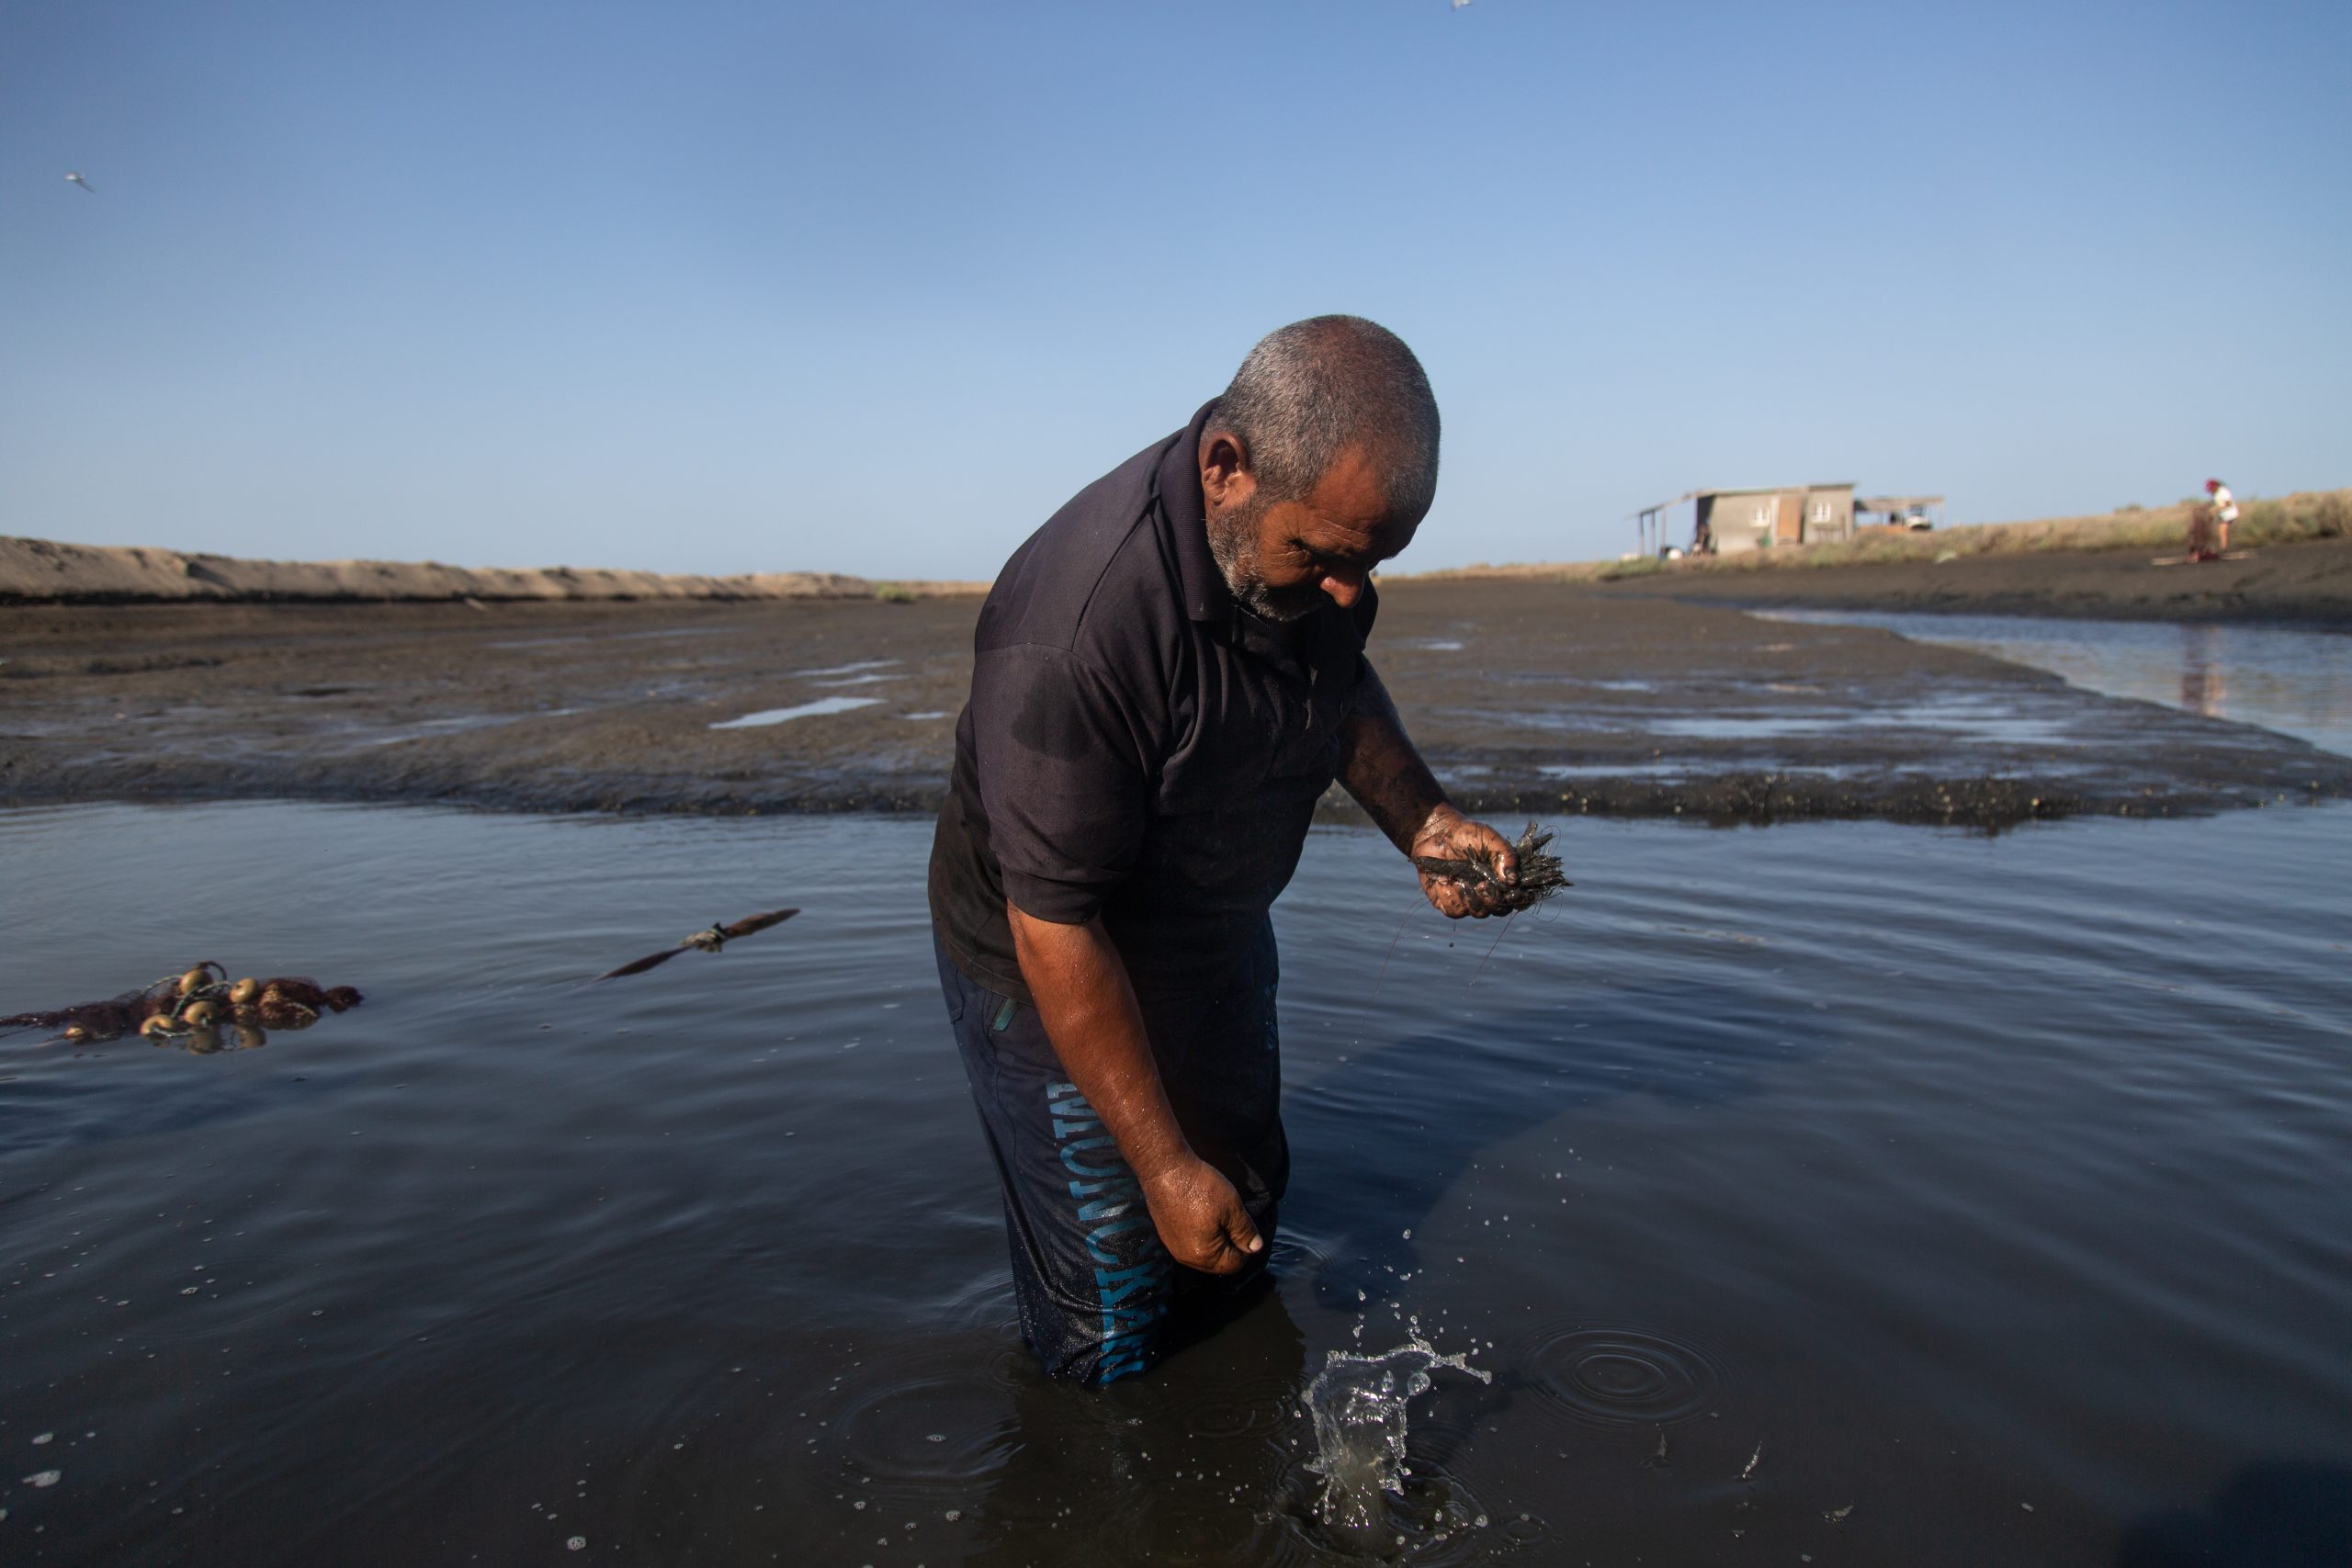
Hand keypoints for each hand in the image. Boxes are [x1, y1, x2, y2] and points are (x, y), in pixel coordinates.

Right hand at [1140, 1154, 1263, 1274]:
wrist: (1164, 1169)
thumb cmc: (1200, 1187)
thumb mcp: (1232, 1207)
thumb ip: (1245, 1231)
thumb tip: (1256, 1248)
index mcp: (1204, 1256)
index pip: (1234, 1265)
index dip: (1246, 1248)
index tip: (1246, 1227)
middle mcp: (1186, 1257)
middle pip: (1217, 1263)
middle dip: (1229, 1246)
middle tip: (1233, 1220)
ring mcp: (1173, 1247)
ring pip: (1203, 1254)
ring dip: (1215, 1241)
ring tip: (1218, 1216)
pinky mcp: (1165, 1234)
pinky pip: (1189, 1244)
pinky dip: (1200, 1235)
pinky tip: (1202, 1214)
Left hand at [1410, 805, 1517, 918]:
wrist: (1436, 834)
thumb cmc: (1466, 835)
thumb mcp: (1490, 839)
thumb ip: (1505, 856)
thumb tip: (1513, 880)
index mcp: (1504, 879)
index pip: (1520, 899)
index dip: (1521, 900)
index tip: (1511, 893)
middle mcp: (1489, 893)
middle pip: (1499, 909)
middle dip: (1491, 899)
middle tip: (1482, 884)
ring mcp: (1470, 899)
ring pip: (1478, 912)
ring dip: (1470, 897)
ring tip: (1459, 879)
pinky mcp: (1449, 902)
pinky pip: (1455, 911)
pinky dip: (1449, 896)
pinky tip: (1444, 880)